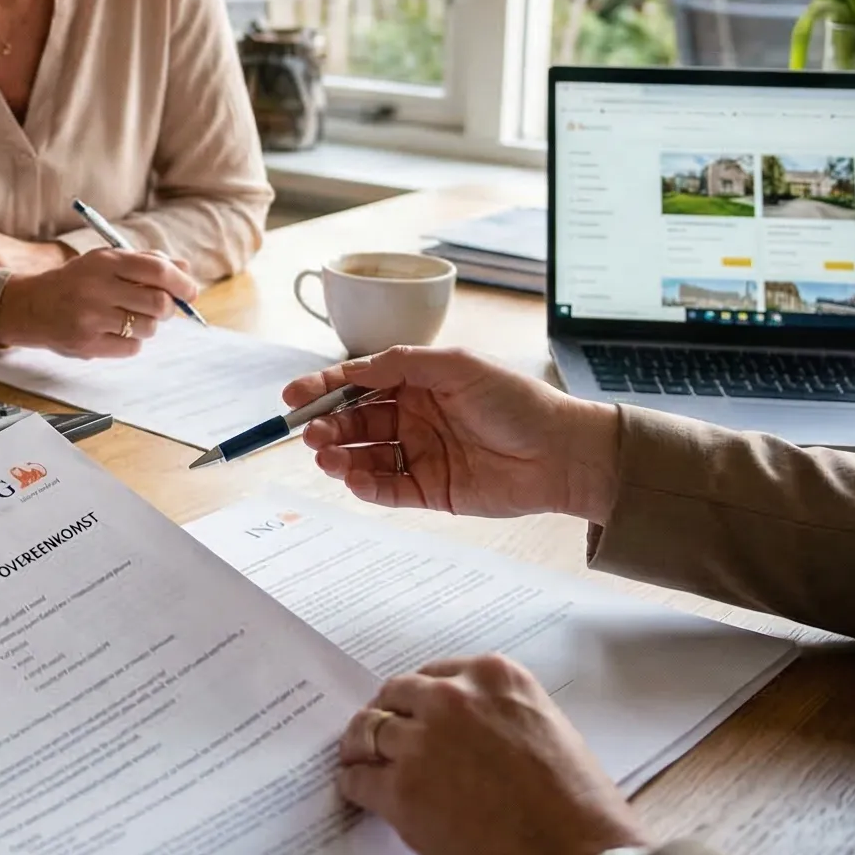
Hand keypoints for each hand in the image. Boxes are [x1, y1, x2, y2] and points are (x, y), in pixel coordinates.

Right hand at [0, 250, 197, 357]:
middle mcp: (97, 287)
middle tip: (161, 308)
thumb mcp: (105, 261)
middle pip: (157, 302)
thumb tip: (187, 272)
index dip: (181, 282)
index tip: (190, 291)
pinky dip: (131, 341)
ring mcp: (91, 318)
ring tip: (128, 318)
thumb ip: (145, 262)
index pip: (157, 269)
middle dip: (167, 307)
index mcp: (105, 261)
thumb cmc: (76, 281)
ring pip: (147, 328)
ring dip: (147, 325)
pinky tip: (113, 332)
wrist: (30, 306)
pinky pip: (131, 347)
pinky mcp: (87, 344)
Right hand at [287, 347, 620, 522]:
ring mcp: (420, 454)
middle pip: (354, 421)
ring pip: (364, 456)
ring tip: (327, 457)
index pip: (358, 383)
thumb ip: (402, 363)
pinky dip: (366, 485)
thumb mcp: (456, 365)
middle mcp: (414, 417)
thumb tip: (354, 368)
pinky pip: (387, 489)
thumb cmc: (517, 401)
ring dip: (340, 456)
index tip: (292, 395)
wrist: (562, 453)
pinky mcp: (430, 491)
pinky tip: (355, 479)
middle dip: (327, 426)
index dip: (323, 388)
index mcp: (417, 382)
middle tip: (309, 433)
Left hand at [338, 655, 645, 854]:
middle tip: (376, 733)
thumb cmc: (581, 810)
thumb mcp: (550, 730)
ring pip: (368, 731)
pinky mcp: (402, 791)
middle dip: (386, 714)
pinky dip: (354, 786)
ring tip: (356, 761)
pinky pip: (359, 780)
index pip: (436, 674)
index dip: (420, 698)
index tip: (412, 711)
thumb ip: (504, 717)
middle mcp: (452, 700)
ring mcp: (422, 743)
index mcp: (495, 677)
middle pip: (396, 695)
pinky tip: (357, 794)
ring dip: (360, 747)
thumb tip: (475, 735)